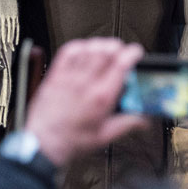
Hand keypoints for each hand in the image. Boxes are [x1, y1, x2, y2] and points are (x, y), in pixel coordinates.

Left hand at [25, 38, 147, 166]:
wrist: (43, 143)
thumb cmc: (72, 141)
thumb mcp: (105, 136)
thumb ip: (128, 124)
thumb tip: (144, 121)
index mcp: (101, 97)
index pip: (121, 64)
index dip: (132, 53)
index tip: (136, 52)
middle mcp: (86, 84)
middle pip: (106, 50)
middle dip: (118, 47)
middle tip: (121, 52)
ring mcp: (69, 78)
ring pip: (88, 48)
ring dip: (100, 45)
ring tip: (105, 51)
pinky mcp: (56, 76)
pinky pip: (68, 51)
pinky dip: (79, 46)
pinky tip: (84, 50)